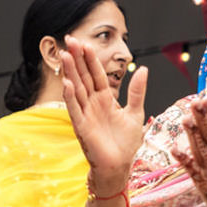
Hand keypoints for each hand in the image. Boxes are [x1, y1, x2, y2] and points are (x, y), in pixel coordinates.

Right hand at [60, 35, 146, 192]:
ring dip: (70, 72)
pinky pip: (75, 109)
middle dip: (76, 59)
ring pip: (77, 89)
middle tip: (69, 39)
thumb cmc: (125, 144)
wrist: (119, 167)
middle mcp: (92, 104)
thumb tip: (143, 69)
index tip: (84, 43)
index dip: (90, 59)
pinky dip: (71, 97)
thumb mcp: (135, 113)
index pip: (96, 74)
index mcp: (105, 99)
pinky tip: (67, 83)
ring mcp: (86, 114)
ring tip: (64, 54)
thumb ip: (137, 91)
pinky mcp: (82, 127)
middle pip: (83, 77)